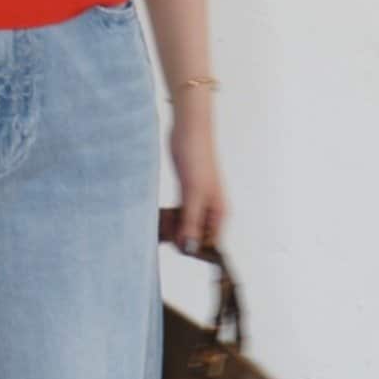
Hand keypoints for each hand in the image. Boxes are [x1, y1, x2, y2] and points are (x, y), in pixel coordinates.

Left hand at [169, 99, 227, 251]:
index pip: (210, 245)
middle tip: (163, 231)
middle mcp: (211, 211)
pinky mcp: (186, 195)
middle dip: (179, 239)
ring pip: (185, 228)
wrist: (188, 129)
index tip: (175, 245)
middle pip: (196, 239)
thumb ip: (191, 222)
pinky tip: (160, 217)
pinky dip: (169, 219)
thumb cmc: (196, 156)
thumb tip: (190, 248)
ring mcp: (198, 204)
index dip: (193, 250)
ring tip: (159, 223)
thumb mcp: (192, 194)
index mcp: (219, 212)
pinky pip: (178, 216)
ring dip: (172, 230)